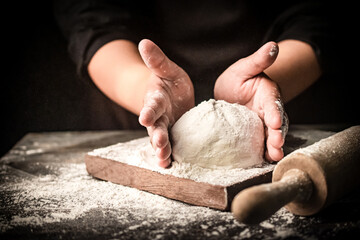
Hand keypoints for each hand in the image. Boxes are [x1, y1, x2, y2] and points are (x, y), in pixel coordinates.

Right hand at [138, 39, 194, 167]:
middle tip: (159, 144)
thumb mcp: (167, 69)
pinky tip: (170, 165)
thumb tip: (144, 41)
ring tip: (164, 160)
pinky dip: (169, 156)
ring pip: (160, 140)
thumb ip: (157, 60)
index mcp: (155, 99)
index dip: (148, 111)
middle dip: (157, 135)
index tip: (145, 117)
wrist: (171, 95)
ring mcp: (163, 127)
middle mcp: (157, 116)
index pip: (151, 105)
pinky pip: (170, 146)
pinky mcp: (172, 135)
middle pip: (155, 127)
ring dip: (162, 149)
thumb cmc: (169, 81)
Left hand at [214, 42, 287, 161]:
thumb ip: (258, 60)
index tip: (274, 122)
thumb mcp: (245, 67)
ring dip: (272, 147)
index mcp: (267, 94)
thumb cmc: (239, 78)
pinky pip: (258, 143)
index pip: (273, 104)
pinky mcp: (253, 133)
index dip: (274, 113)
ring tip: (272, 157)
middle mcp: (267, 111)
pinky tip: (260, 162)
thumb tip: (272, 46)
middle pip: (275, 124)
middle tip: (276, 146)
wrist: (230, 92)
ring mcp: (261, 124)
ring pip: (269, 136)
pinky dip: (260, 152)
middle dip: (277, 135)